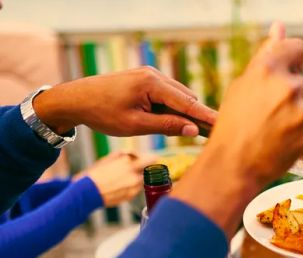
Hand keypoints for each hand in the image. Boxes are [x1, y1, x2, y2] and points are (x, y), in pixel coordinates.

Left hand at [32, 67, 216, 135]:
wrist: (76, 99)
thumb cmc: (102, 113)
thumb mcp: (136, 125)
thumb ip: (166, 126)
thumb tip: (193, 130)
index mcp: (152, 84)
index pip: (187, 102)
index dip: (207, 116)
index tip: (224, 124)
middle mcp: (154, 75)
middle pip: (187, 98)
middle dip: (197, 116)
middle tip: (212, 135)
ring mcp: (150, 75)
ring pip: (179, 96)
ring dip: (184, 112)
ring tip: (191, 132)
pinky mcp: (145, 79)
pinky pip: (168, 94)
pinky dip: (173, 107)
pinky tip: (172, 121)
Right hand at [77, 152, 157, 206]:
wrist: (87, 192)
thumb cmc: (95, 174)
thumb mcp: (109, 158)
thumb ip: (126, 155)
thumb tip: (137, 154)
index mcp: (129, 163)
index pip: (152, 159)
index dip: (151, 158)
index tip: (150, 158)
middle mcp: (134, 175)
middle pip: (148, 170)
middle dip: (142, 168)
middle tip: (133, 168)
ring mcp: (134, 187)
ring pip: (143, 180)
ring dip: (137, 178)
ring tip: (121, 178)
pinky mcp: (131, 196)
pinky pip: (137, 189)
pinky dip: (132, 186)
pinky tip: (119, 186)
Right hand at [171, 22, 302, 236]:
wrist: (234, 165)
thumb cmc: (233, 124)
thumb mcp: (243, 85)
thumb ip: (266, 55)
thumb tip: (279, 26)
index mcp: (267, 68)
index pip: (298, 48)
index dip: (292, 61)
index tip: (286, 72)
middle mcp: (288, 86)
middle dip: (292, 94)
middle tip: (269, 112)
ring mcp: (301, 110)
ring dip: (300, 112)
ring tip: (275, 127)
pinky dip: (302, 130)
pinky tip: (282, 138)